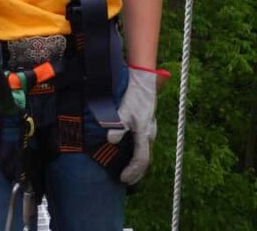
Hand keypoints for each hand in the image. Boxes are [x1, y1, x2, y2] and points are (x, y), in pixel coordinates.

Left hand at [107, 66, 157, 183]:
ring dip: (137, 164)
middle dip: (137, 172)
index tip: (123, 179)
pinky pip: (143, 144)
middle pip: (145, 159)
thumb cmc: (135, 96)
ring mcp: (149, 129)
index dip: (133, 171)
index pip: (141, 159)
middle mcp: (149, 134)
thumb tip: (111, 140)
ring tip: (128, 171)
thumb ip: (118, 126)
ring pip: (145, 152)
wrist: (144, 81)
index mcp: (144, 134)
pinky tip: (129, 153)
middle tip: (126, 180)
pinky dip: (137, 153)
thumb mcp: (124, 110)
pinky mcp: (146, 124)